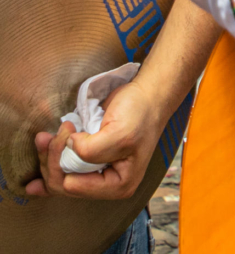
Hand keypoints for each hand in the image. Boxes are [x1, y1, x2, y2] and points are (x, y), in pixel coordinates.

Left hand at [27, 79, 165, 199]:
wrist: (147, 95)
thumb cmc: (140, 113)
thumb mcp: (120, 133)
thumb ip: (91, 150)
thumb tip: (68, 147)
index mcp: (118, 185)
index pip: (72, 186)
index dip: (64, 161)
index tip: (69, 133)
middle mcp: (106, 184)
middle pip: (61, 183)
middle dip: (52, 158)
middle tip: (55, 132)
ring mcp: (96, 173)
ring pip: (57, 176)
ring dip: (48, 155)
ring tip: (49, 134)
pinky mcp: (89, 161)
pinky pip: (61, 169)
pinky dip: (49, 160)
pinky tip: (40, 161)